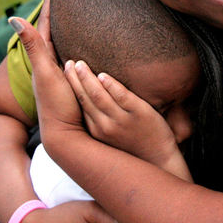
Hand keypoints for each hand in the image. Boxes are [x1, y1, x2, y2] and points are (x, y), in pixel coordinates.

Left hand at [10, 0, 86, 140]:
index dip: (48, 5)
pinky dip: (76, 48)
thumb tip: (12, 18)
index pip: (44, 25)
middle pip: (52, 32)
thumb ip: (32, 47)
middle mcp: (50, 65)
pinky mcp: (73, 85)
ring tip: (74, 17)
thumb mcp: (44, 73)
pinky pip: (74, 59)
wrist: (65, 136)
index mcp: (44, 58)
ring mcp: (61, 75)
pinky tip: (86, 50)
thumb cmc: (55, 105)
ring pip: (63, 45)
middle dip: (56, 13)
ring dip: (66, 30)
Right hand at [64, 60, 187, 174]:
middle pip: (85, 98)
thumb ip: (99, 121)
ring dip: (87, 79)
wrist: (158, 159)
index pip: (79, 105)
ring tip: (80, 64)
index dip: (70, 88)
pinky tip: (103, 75)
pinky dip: (111, 86)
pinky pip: (122, 97)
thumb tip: (89, 103)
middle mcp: (105, 127)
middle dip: (74, 80)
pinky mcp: (139, 114)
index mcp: (96, 131)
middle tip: (68, 63)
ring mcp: (122, 121)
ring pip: (99, 96)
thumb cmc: (132, 146)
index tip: (64, 72)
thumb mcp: (109, 138)